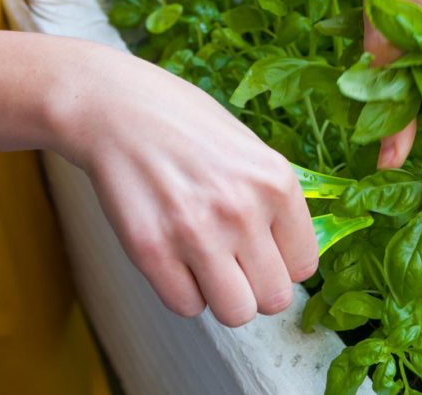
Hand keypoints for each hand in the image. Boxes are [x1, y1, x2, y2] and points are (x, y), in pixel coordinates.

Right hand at [48, 43, 317, 326]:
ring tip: (205, 264)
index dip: (282, 264)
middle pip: (275, 298)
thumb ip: (274, 201)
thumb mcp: (251, 150)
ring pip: (235, 313)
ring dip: (222, 296)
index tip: (263, 251)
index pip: (304, 266)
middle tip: (234, 263)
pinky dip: (182, 291)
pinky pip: (186, 307)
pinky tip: (175, 258)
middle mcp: (243, 211)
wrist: (116, 109)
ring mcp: (197, 233)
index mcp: (276, 183)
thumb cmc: (186, 125)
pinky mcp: (152, 251)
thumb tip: (290, 254)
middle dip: (255, 287)